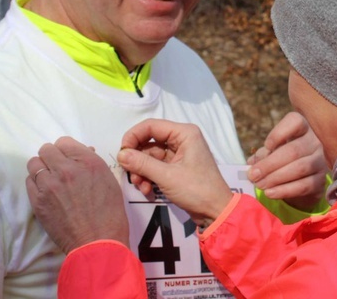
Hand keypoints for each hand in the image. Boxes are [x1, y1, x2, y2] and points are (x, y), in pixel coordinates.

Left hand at [26, 137, 128, 253]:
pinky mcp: (38, 201)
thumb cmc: (109, 210)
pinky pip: (29, 181)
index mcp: (87, 161)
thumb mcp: (108, 178)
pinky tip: (46, 191)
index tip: (70, 159)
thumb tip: (81, 152)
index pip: (64, 142)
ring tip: (51, 179)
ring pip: (34, 163)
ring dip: (42, 168)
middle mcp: (66, 169)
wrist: (98, 240)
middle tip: (59, 168)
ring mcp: (49, 185)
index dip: (67, 150)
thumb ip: (92, 161)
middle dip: (52, 157)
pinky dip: (36, 183)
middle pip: (46, 149)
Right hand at [118, 119, 233, 227]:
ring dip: (142, 172)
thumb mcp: (167, 176)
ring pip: (150, 156)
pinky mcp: (177, 167)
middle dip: (137, 160)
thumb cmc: (196, 190)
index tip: (121, 153)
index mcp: (184, 133)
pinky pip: (156, 167)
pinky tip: (148, 190)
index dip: (133, 137)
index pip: (151, 126)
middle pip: (149, 142)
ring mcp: (179, 153)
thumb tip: (121, 154)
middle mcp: (181, 139)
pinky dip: (149, 177)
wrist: (215, 211)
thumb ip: (142, 164)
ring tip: (142, 187)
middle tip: (131, 175)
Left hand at [247, 112, 327, 210]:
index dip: (279, 133)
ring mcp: (320, 161)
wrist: (301, 180)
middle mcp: (314, 142)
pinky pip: (303, 186)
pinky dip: (284, 190)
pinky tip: (270, 193)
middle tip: (253, 175)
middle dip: (270, 164)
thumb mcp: (272, 152)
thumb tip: (252, 163)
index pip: (295, 122)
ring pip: (299, 168)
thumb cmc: (283, 159)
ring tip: (259, 185)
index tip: (266, 145)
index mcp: (301, 128)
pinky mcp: (321, 180)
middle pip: (294, 150)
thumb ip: (262, 155)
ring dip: (275, 178)